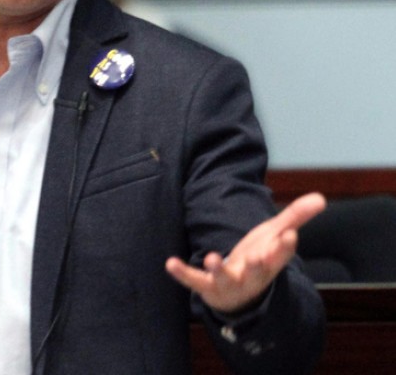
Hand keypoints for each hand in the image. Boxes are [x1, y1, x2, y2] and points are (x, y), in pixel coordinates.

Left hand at [165, 192, 326, 313]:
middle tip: (258, 256)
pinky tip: (170, 263)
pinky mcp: (207, 286)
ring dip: (218, 269)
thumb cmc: (258, 259)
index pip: (280, 255)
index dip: (284, 247)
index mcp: (270, 262)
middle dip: (258, 264)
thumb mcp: (275, 236)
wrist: (239, 294)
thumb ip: (295, 217)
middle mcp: (252, 275)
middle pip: (258, 271)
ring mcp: (229, 282)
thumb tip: (321, 197)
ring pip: (225, 279)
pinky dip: (182, 274)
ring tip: (210, 257)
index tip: (289, 236)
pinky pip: (194, 281)